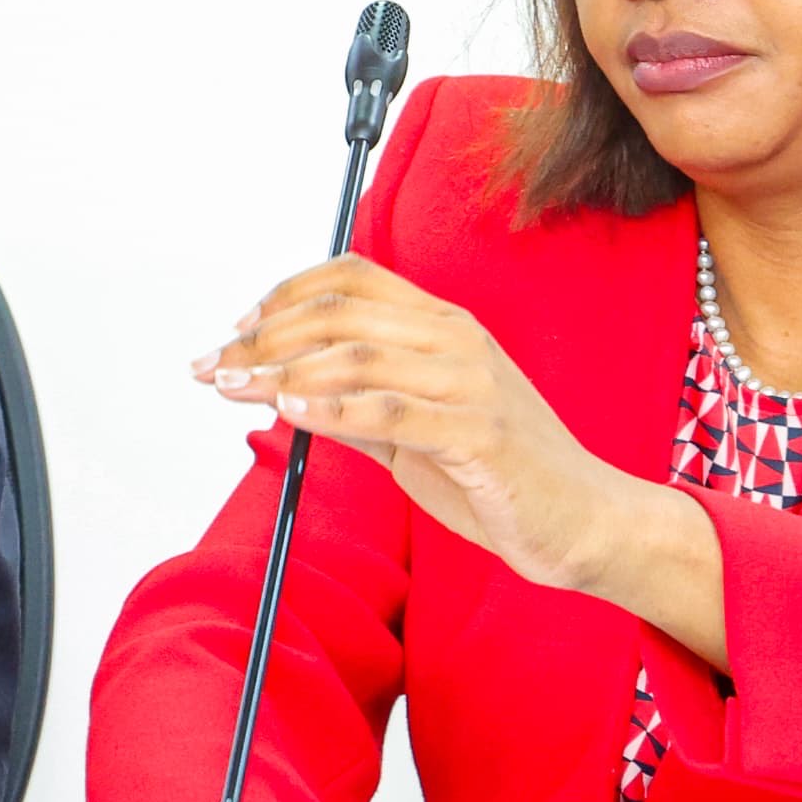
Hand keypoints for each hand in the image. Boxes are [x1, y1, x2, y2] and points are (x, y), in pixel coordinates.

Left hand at [195, 254, 725, 665]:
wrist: (586, 522)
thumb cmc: (502, 476)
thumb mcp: (417, 431)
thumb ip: (361, 405)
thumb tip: (285, 392)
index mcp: (444, 326)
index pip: (353, 278)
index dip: (285, 295)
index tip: (237, 328)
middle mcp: (456, 340)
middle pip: (341, 312)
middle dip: (265, 336)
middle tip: (214, 364)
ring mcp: (471, 382)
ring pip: (357, 355)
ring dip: (281, 370)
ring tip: (234, 386)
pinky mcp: (480, 431)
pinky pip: (390, 411)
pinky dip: (331, 408)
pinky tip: (289, 413)